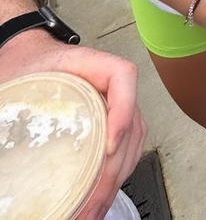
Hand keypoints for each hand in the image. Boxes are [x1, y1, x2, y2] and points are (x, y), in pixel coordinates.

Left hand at [0, 32, 145, 219]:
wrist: (30, 59)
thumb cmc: (28, 66)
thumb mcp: (23, 79)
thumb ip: (19, 103)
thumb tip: (5, 143)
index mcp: (91, 63)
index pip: (122, 76)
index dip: (122, 110)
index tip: (109, 146)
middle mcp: (111, 84)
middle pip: (132, 121)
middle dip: (113, 169)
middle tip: (92, 202)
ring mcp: (115, 104)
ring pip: (133, 140)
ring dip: (116, 180)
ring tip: (94, 211)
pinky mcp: (111, 122)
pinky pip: (126, 149)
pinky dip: (116, 176)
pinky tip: (100, 199)